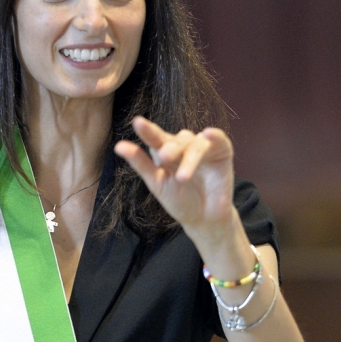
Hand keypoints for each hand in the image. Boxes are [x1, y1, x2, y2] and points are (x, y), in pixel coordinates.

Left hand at [114, 116, 238, 241]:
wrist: (204, 218)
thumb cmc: (179, 200)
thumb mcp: (157, 183)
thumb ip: (140, 163)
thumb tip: (118, 146)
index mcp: (165, 150)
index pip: (155, 138)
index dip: (147, 131)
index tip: (137, 123)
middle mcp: (184, 145)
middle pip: (176, 140)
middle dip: (170, 148)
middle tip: (164, 157)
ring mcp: (203, 147)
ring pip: (194, 144)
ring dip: (189, 159)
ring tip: (182, 177)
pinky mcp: (222, 150)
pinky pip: (219, 139)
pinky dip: (214, 135)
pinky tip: (208, 134)